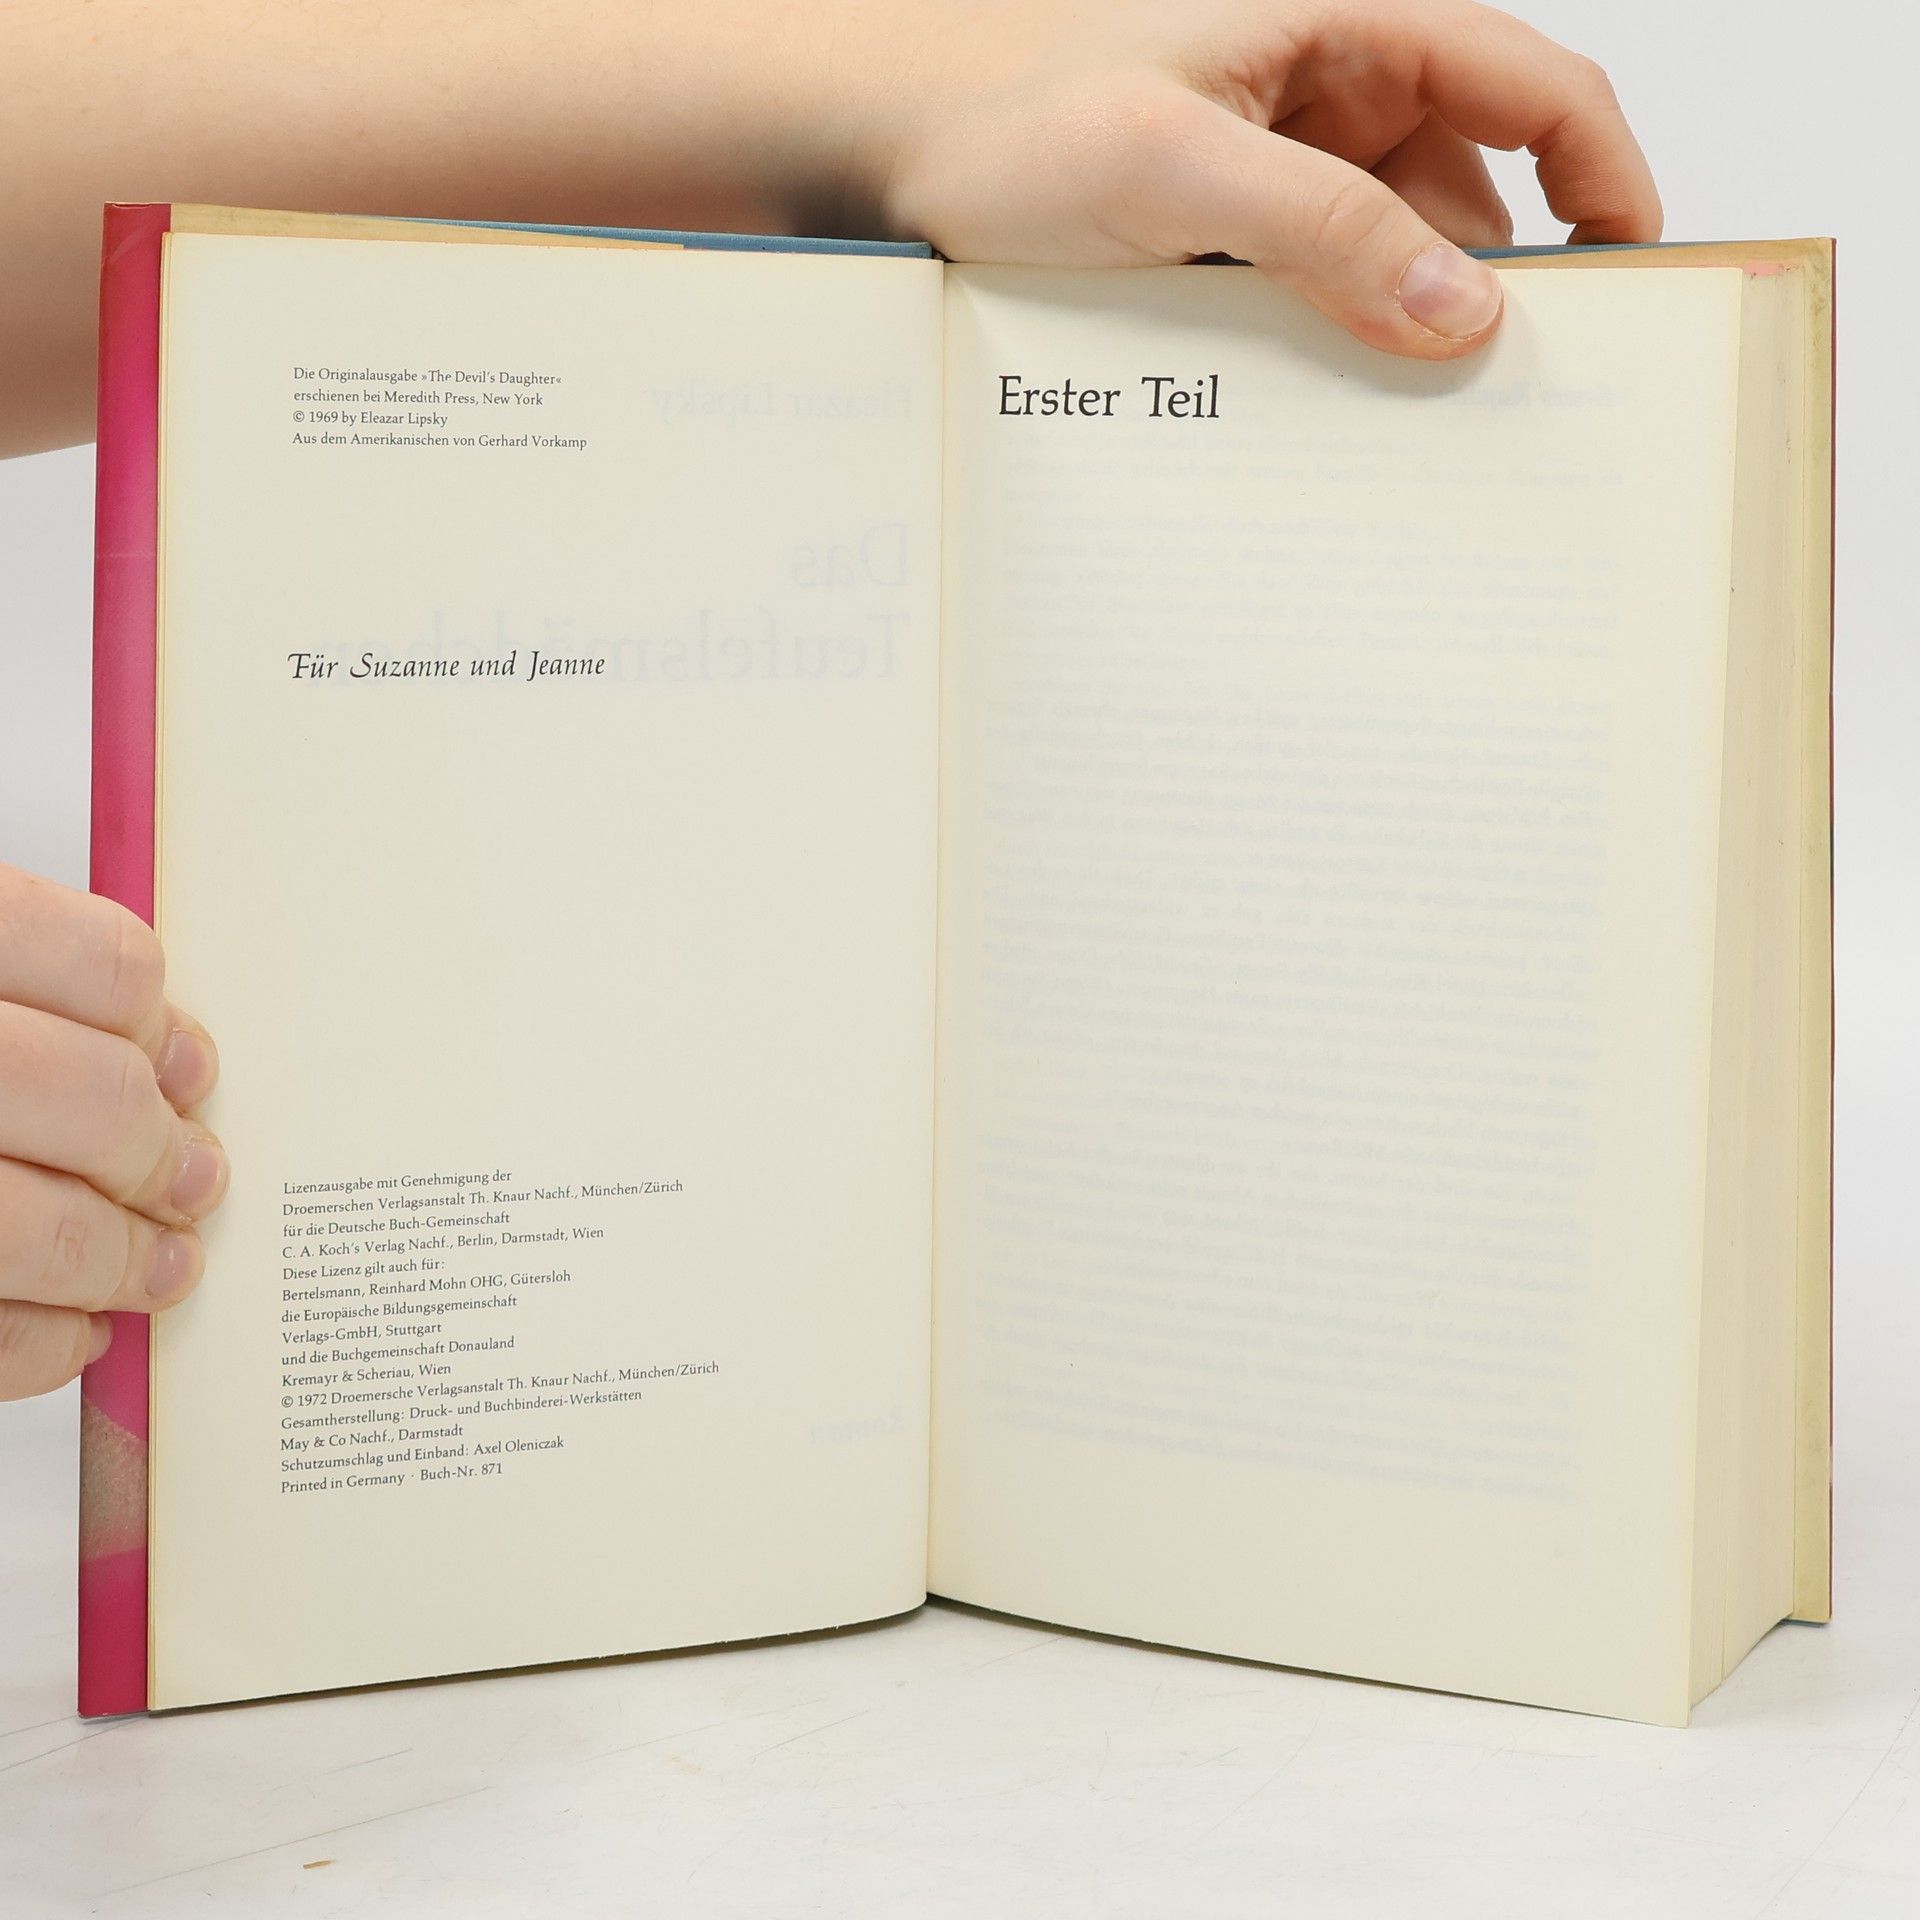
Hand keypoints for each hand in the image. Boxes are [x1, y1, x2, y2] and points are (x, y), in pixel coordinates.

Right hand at [0, 863, 225, 1399]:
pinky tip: (72, 1330)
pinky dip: (48, 1343)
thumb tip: (166, 1062)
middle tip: (191, 1179)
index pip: (104, 967)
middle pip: (95, 1099)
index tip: (182, 1069)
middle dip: (162, 1155)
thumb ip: (18, 987)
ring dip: (128, 1258)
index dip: (159, 1027)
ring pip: (48, 1228)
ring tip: (161, 1265)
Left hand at [873, 0, 1660, 357]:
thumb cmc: (1001, 116)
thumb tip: (1465, 310)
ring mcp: (1273, 167)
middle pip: (1468, 190)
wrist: (874, 144)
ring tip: (1417, 434)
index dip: (1604, 172)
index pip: (1529, 86)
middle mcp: (1324, 91)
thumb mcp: (1172, 169)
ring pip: (1387, 255)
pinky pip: (1310, 292)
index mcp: (1342, 28)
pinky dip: (1327, 346)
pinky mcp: (1221, 233)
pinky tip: (1326, 413)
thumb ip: (1324, 232)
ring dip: (1400, 333)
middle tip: (1513, 407)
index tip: (1637, 278)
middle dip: (1494, 287)